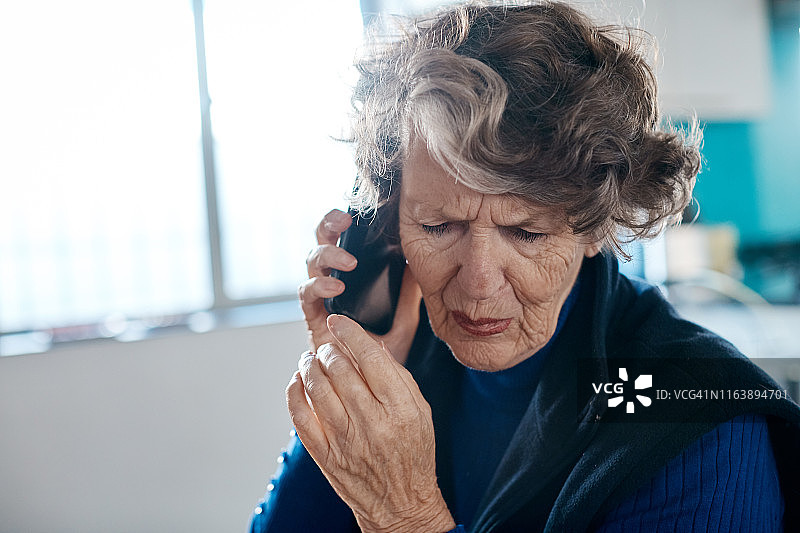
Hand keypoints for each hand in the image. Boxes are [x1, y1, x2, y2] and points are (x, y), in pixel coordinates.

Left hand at [286, 315, 455, 532]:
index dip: (350, 333)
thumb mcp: (420, 411)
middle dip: (329, 348)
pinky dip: (294, 392)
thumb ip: (398, 377)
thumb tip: (372, 347)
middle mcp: (372, 422)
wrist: (401, 503)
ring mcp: (345, 440)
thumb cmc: (413, 453)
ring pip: (316, 388)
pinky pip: (300, 416)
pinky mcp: (325, 455)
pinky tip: (298, 381)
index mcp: (400, 408)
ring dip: (309, 365)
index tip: (339, 322)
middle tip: (328, 345)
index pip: (371, 358)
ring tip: (311, 359)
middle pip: (340, 369)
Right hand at [298, 209, 420, 364]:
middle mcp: (330, 287)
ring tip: (348, 263)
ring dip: (326, 258)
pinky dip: (319, 288)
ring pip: (310, 267)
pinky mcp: (312, 322)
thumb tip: (419, 268)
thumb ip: (408, 296)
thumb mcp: (403, 322)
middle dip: (327, 229)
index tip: (352, 213)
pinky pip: (306, 298)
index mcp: (349, 281)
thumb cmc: (382, 358)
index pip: (339, 244)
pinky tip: (336, 288)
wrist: (370, 394)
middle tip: (344, 221)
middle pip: (319, 247)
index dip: (339, 224)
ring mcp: (319, 304)